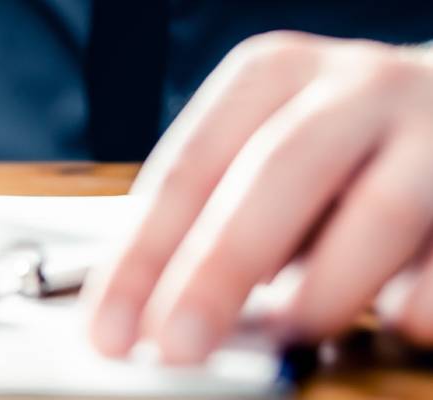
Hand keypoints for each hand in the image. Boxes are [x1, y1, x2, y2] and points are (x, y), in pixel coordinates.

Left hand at [87, 31, 432, 363]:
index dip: (143, 257)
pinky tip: (393, 320)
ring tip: (292, 334)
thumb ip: (213, 215)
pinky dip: (416, 302)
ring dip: (324, 293)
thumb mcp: (261, 153)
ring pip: (379, 213)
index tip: (109, 329)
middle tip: (178, 346)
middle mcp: (353, 88)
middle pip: (275, 175)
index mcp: (271, 76)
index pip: (188, 169)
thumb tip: (151, 311)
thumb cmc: (335, 149)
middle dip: (218, 271)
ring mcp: (431, 130)